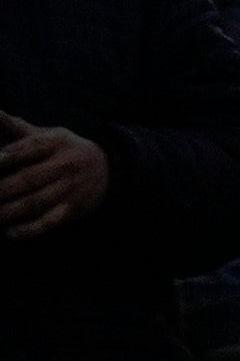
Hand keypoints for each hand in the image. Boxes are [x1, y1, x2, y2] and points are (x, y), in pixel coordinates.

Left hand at [0, 123, 109, 239]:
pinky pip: (49, 222)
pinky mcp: (72, 208)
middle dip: (3, 189)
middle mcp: (65, 165)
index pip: (33, 147)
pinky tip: (11, 232)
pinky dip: (30, 229)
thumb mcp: (47, 134)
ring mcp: (70, 188)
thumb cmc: (65, 149)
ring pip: (35, 202)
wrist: (108, 168)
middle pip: (29, 178)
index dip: (13, 154)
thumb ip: (16, 127)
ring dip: (9, 210)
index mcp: (57, 143)